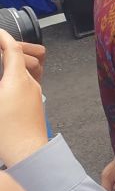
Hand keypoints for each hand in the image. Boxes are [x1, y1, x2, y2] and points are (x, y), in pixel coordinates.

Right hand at [0, 31, 47, 167]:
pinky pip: (26, 81)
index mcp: (17, 79)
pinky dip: (15, 75)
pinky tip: (4, 84)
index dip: (3, 37)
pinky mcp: (35, 103)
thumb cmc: (7, 134)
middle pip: (24, 55)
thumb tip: (3, 77)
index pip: (13, 49)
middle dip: (9, 47)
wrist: (27, 153)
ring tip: (1, 64)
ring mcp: (35, 93)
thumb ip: (0, 79)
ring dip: (13, 62)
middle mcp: (30, 83)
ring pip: (27, 68)